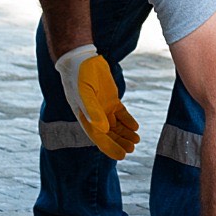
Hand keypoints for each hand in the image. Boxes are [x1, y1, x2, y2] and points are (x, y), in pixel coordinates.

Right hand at [55, 45, 139, 159]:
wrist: (81, 59)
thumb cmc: (79, 76)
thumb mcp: (85, 93)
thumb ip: (94, 111)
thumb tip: (103, 129)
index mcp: (85, 117)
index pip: (99, 137)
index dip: (110, 147)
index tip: (122, 156)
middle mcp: (95, 115)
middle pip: (109, 134)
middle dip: (120, 142)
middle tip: (132, 148)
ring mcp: (103, 107)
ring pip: (116, 125)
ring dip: (125, 134)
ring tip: (136, 140)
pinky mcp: (111, 99)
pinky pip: (121, 114)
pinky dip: (128, 121)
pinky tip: (135, 127)